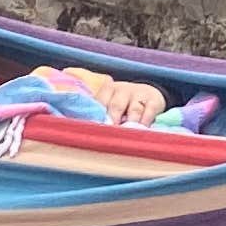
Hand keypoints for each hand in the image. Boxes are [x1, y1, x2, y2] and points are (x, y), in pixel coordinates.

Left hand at [48, 66, 171, 128]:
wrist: (150, 93)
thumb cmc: (123, 104)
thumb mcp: (109, 102)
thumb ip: (96, 111)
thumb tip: (71, 128)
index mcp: (107, 90)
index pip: (99, 101)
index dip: (95, 115)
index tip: (89, 129)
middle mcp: (122, 90)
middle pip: (116, 105)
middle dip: (111, 120)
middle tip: (107, 134)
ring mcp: (139, 94)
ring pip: (134, 110)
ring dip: (129, 123)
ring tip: (124, 136)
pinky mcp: (154, 101)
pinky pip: (149, 112)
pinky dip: (145, 122)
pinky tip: (141, 132)